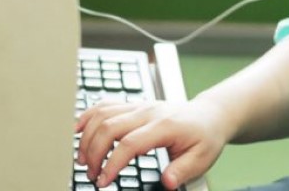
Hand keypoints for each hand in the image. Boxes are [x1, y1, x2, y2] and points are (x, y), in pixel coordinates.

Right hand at [75, 98, 233, 189]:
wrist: (210, 115)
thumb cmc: (205, 136)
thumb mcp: (202, 158)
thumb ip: (182, 171)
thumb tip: (168, 183)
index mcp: (164, 126)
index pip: (129, 143)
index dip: (112, 163)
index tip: (103, 181)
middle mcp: (148, 112)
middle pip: (109, 127)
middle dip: (94, 152)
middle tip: (91, 174)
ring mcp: (139, 106)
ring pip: (103, 114)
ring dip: (87, 136)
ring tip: (83, 159)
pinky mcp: (134, 105)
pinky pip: (105, 104)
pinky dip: (88, 115)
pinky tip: (78, 129)